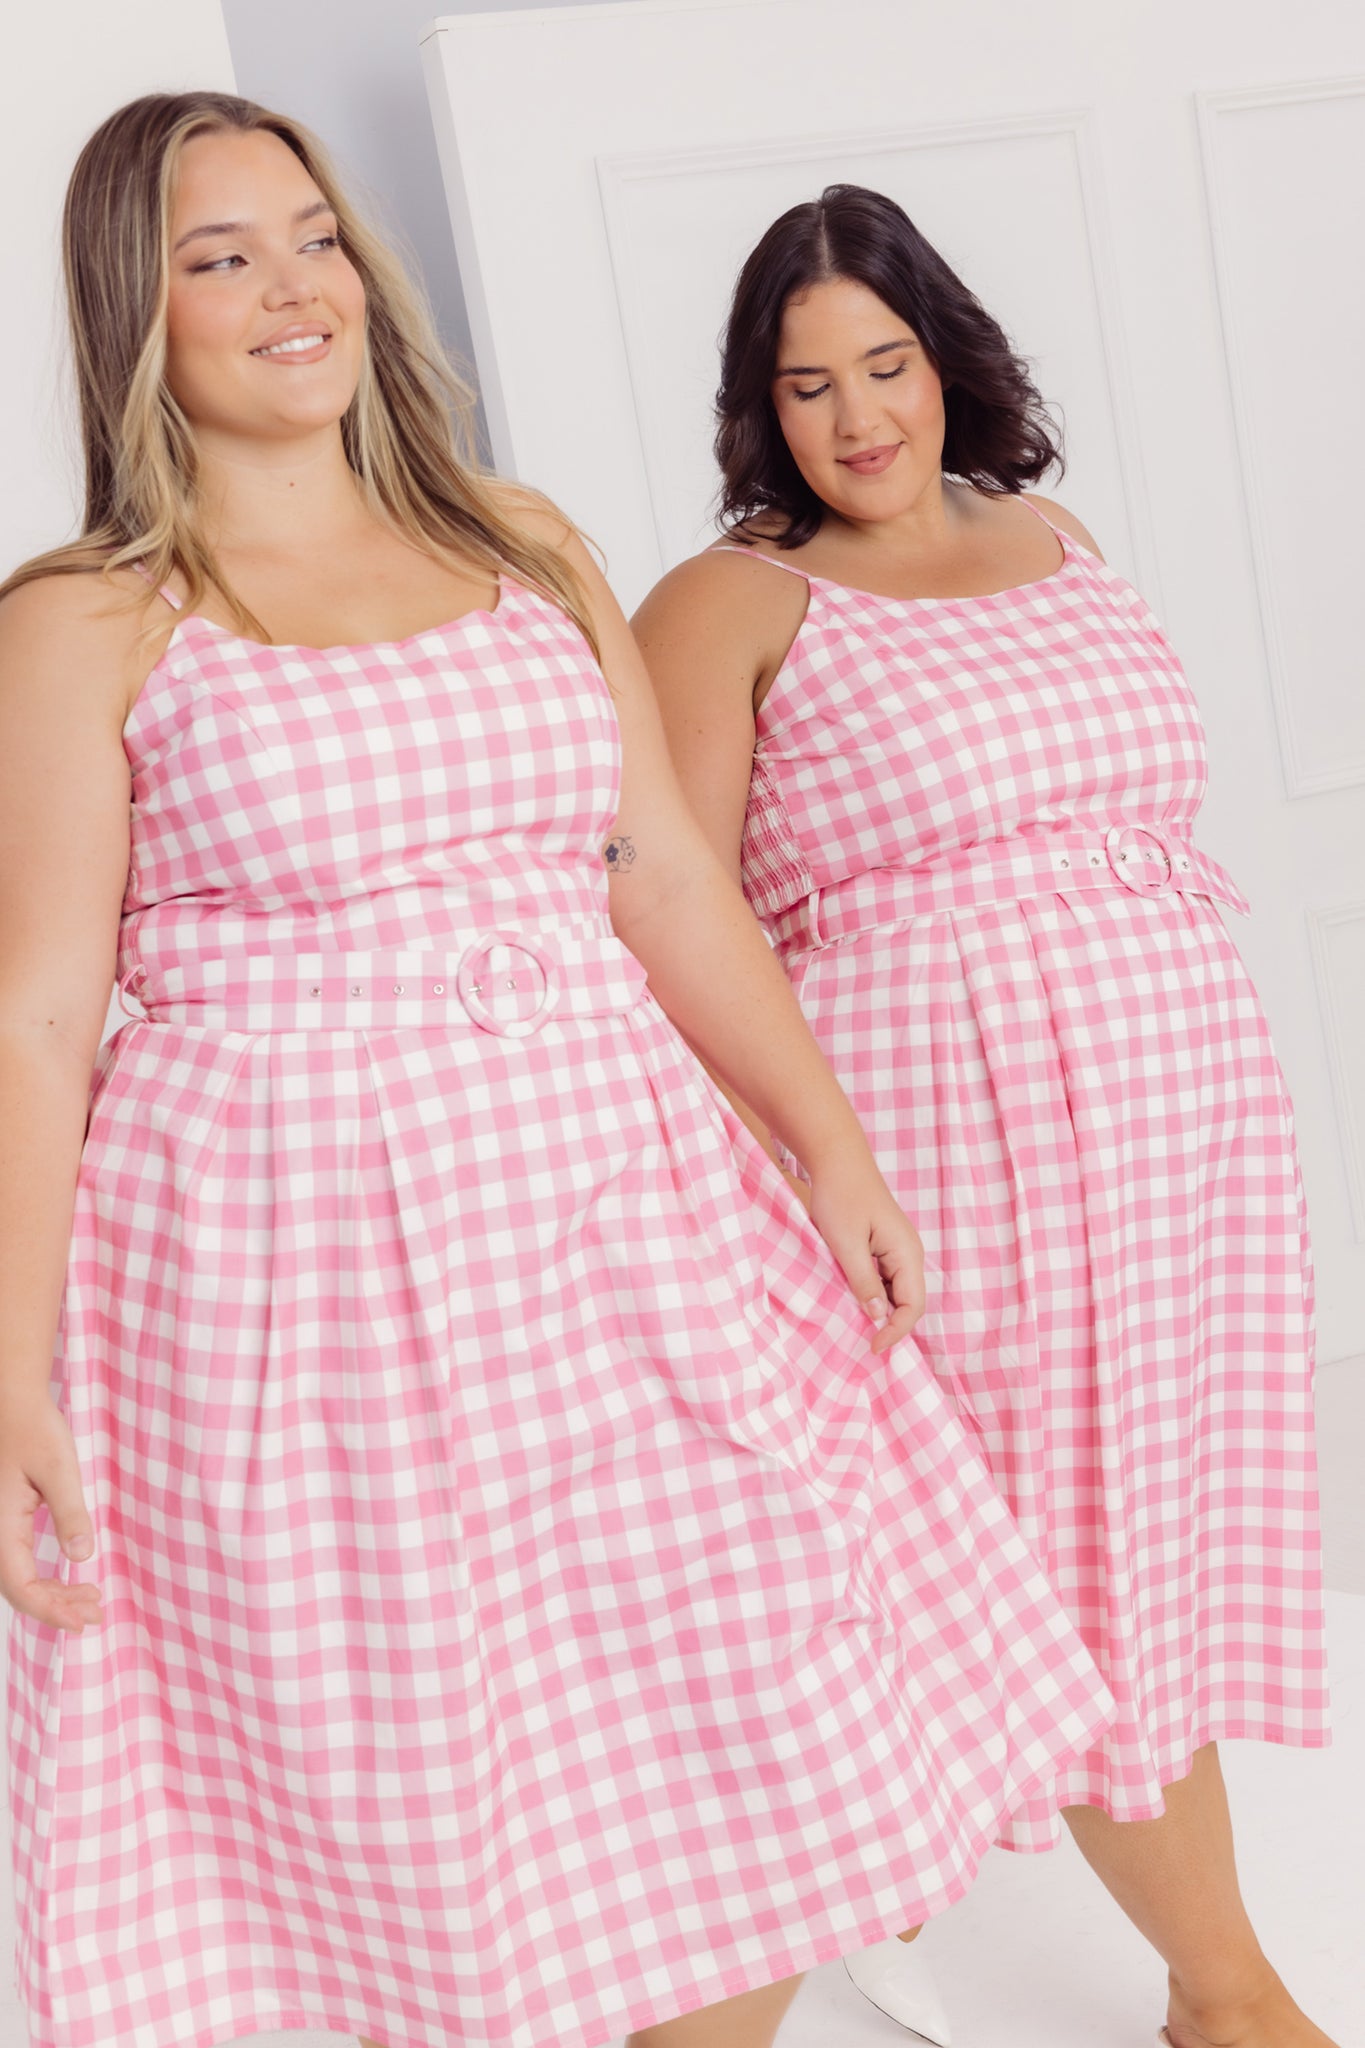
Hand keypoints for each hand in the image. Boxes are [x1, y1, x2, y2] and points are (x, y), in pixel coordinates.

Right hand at [0, 1386, 101, 1631]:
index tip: (83, 1621)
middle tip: (96, 1612)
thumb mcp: (59, 1468)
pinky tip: (70, 1575)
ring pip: (18, 1578)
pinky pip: (19, 1561)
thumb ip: (70, 1513)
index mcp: (2, 1524)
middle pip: (18, 1589)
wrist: (12, 1403)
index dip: (50, 1611)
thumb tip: (81, 1557)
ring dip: (52, 1594)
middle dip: (56, 1607)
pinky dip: (44, 1576)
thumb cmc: (34, 1429)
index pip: (20, 1587)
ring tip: (90, 1597)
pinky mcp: (5, 1520)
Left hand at [806, 1149, 926, 1353]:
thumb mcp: (846, 1244)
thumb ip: (863, 1282)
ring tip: (853, 1323)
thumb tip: (877, 1317)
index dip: (896, 1331)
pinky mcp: (883, 1245)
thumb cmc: (841, 1197)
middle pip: (908, 1302)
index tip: (872, 1347)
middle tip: (861, 1341)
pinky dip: (871, 1293)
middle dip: (889, 1324)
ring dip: (878, 1309)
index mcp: (907, 1253)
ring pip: (894, 1292)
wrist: (837, 1160)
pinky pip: (883, 1278)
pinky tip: (851, 1298)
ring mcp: (897, 1249)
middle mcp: (909, 1253)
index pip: (913, 1306)